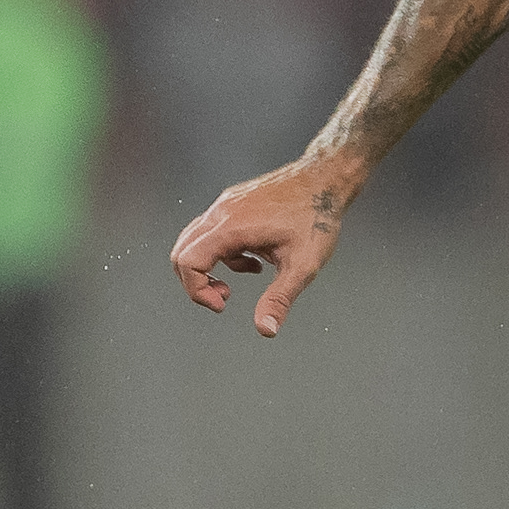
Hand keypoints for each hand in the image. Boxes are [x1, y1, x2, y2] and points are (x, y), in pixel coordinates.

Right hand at [170, 159, 358, 336]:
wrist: (326, 178)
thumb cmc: (317, 217)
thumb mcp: (303, 265)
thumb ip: (280, 298)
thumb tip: (266, 330)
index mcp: (231, 227)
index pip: (188, 262)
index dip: (197, 291)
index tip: (223, 304)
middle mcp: (220, 212)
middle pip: (182, 252)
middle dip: (198, 282)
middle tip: (226, 296)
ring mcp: (225, 204)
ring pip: (194, 241)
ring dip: (210, 266)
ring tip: (245, 277)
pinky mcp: (233, 202)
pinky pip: (211, 231)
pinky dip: (223, 252)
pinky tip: (255, 260)